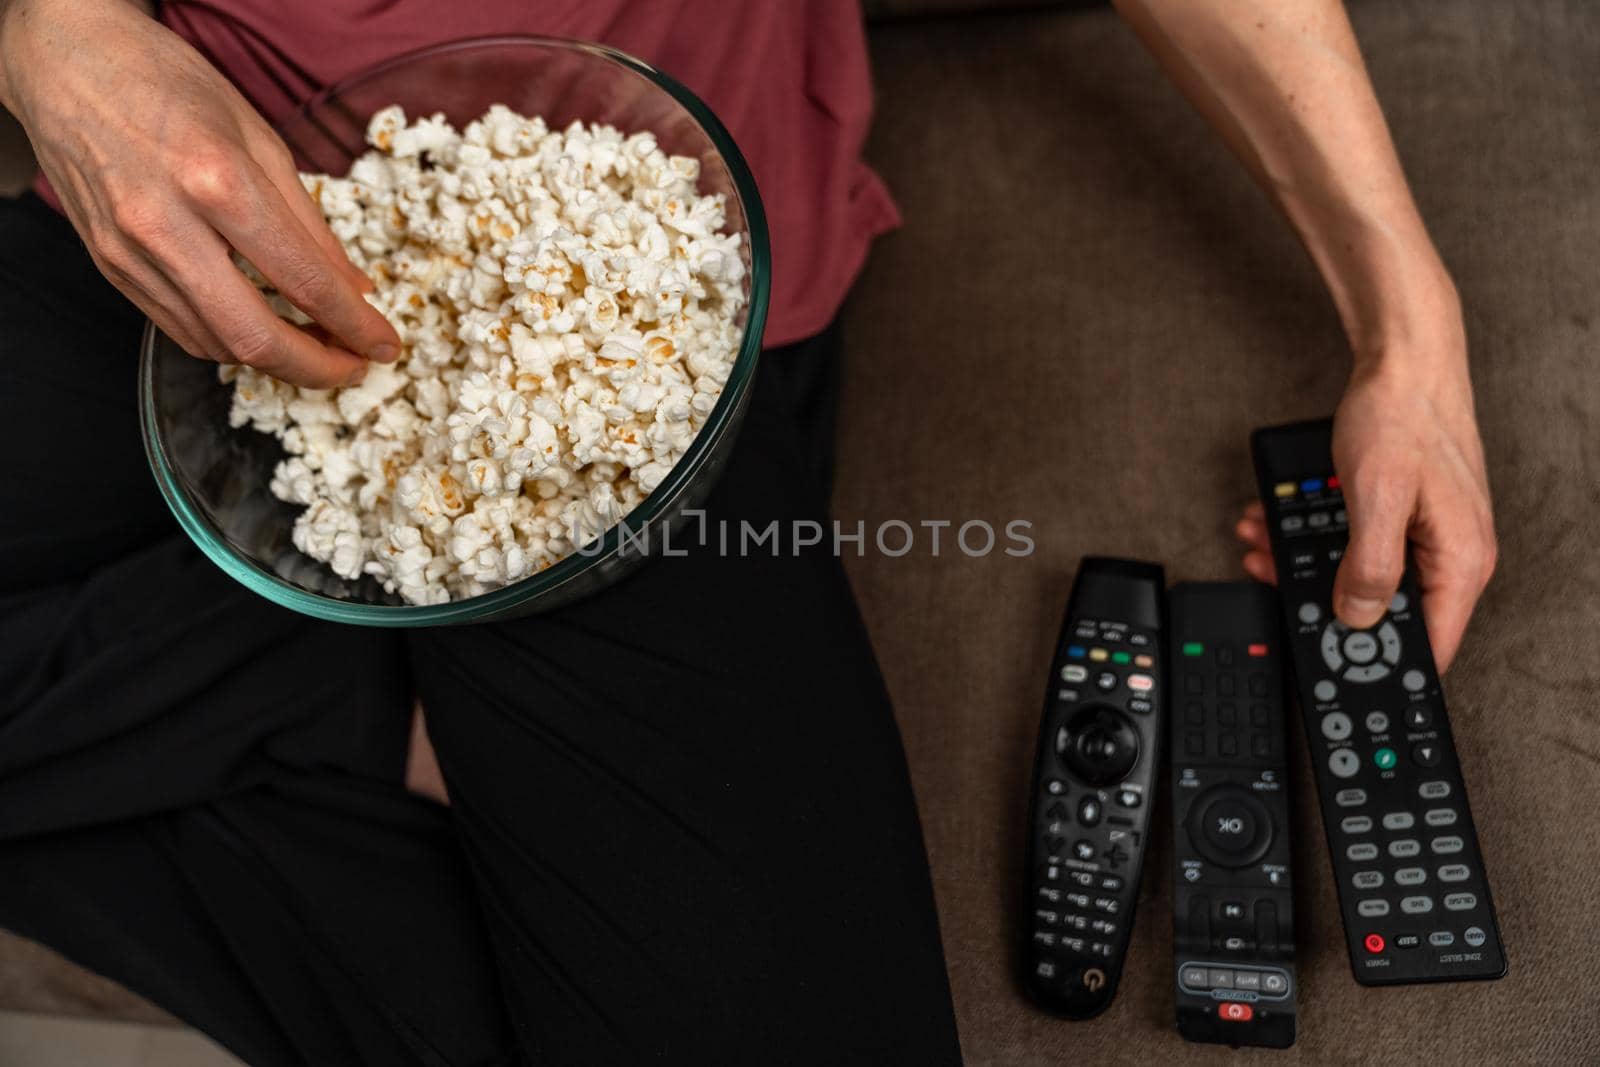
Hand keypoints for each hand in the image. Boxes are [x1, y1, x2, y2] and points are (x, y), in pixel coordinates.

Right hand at [0, 0, 398, 386]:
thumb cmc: (167, 82)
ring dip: (275, 360)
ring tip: (315, 349)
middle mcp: (166, 225)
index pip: (303, 280)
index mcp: (217, 181)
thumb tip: (354, 288)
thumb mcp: (259, 137)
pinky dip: (229, 342)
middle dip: (316, 369)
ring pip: (215, 343)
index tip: (385, 346)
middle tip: (353, 368)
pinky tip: (260, 330)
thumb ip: (309, 222)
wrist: (66, 61)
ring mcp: (129, 253)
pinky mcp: (109, 267)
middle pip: (254, 336)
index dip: (354, 326)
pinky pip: (180, 329)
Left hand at [1234, 345, 1496, 671]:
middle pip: (1387, 612)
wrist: (1405, 358)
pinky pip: (1359, 543)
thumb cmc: (1401, 416)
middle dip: (1323, 601)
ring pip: (1363, 575)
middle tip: (1270, 584)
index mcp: (1460, 563)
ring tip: (1259, 546)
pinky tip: (1275, 526)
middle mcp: (1453, 555)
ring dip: (1306, 565)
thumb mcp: (1376, 497)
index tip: (1332, 672)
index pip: (1430, 647)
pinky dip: (1316, 537)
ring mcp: (1430, 536)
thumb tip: (1357, 617)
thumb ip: (1370, 566)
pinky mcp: (1407, 517)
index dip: (1381, 667)